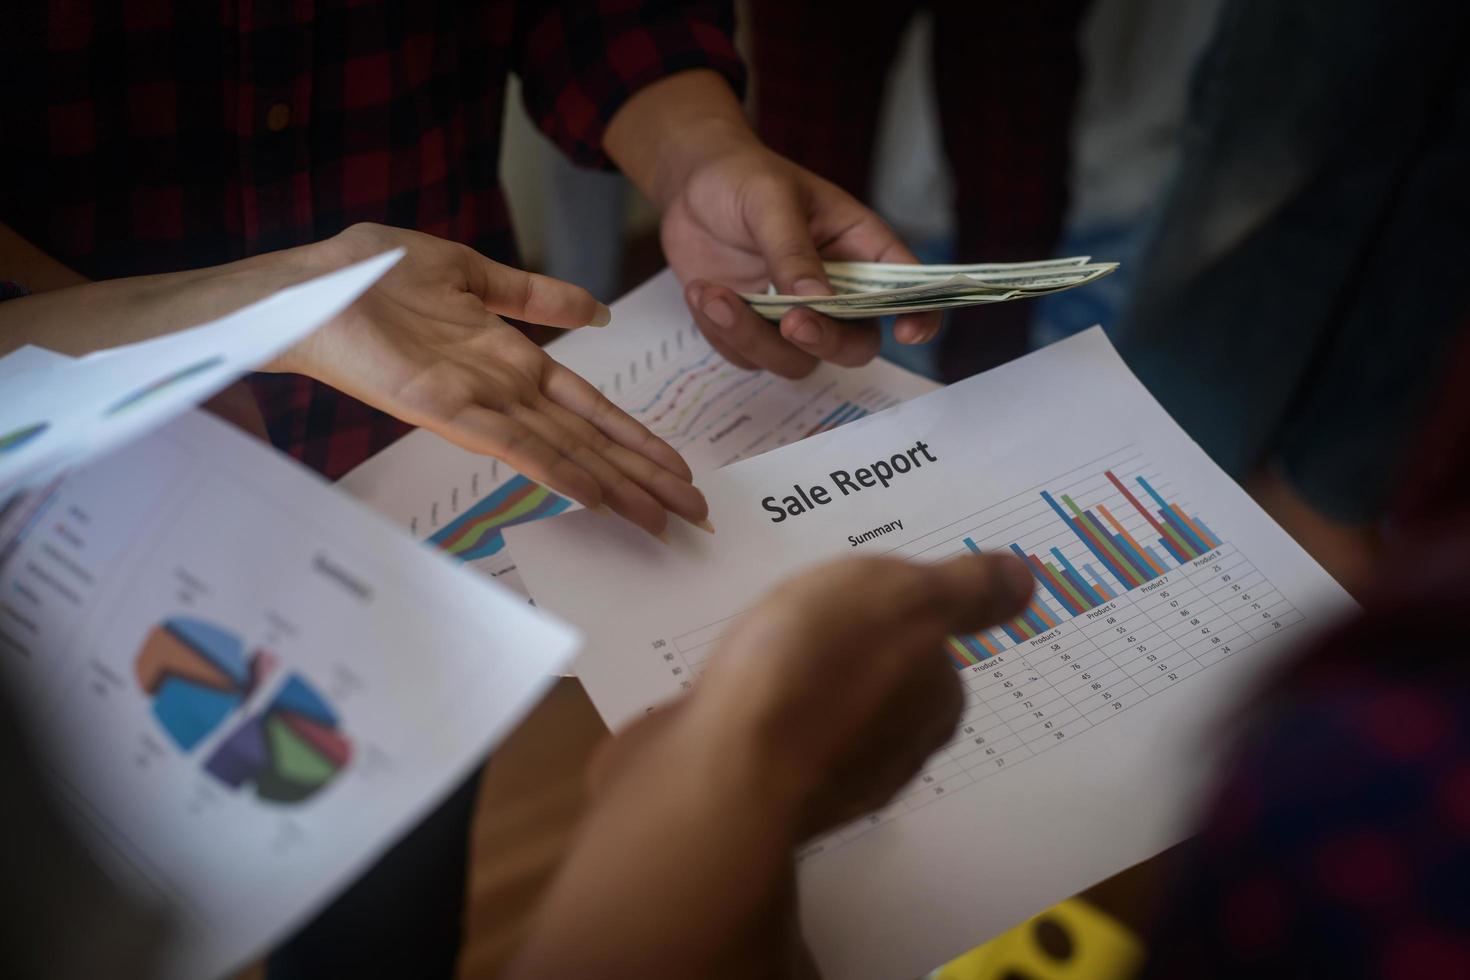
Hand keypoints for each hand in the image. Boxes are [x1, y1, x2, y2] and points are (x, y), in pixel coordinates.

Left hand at [275, 224, 707, 536]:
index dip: (636, 438)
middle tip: (694, 514)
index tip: (679, 467)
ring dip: (616, 486)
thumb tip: (596, 311)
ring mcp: (479, 405)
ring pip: (564, 452)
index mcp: (513, 361)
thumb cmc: (377, 276)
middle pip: (589, 441)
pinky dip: (556, 469)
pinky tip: (594, 495)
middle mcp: (505, 392)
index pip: (590, 408)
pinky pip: (512, 444)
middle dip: (643, 477)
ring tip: (660, 518)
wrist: (313, 284)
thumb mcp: (472, 274)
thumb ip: (534, 295)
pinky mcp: (446, 408)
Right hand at [592, 552, 1034, 839]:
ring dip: (802, 688)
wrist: (722, 769)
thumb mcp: (903, 594)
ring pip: (828, 718)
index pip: (933, 650)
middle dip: (849, 656)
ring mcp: (834, 784)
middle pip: (882, 688)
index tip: (853, 596)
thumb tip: (1028, 582)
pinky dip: (762, 715)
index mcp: (936, 704)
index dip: (893, 615)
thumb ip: (966, 588)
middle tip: (803, 618)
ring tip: (759, 651)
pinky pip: (776, 740)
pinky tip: (730, 696)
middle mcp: (899, 753)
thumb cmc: (816, 666)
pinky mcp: (770, 794)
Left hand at [603, 71, 939, 380]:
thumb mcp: (770, 199)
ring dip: (753, 338)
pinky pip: (747, 358)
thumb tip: (816, 303)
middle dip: (825, 341)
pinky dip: (721, 333)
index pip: (907, 289)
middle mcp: (836, 291)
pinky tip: (701, 291)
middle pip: (855, 345)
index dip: (919, 316)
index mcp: (860, 249)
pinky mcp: (754, 330)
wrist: (690, 185)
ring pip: (796, 361)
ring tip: (711, 293)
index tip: (906, 332)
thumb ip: (792, 251)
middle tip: (791, 322)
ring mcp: (794, 316)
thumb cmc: (744, 177)